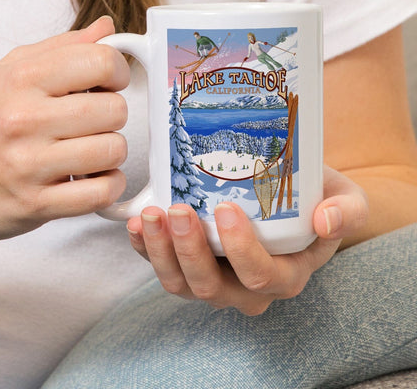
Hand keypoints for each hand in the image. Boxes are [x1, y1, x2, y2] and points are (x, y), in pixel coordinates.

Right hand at [0, 16, 129, 240]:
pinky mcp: (35, 203)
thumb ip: (63, 47)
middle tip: (94, 120)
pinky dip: (108, 184)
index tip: (108, 83)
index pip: (101, 61)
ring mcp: (29, 164)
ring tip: (90, 149)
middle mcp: (24, 118)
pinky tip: (93, 177)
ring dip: (110, 151)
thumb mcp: (12, 70)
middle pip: (114, 109)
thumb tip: (107, 28)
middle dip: (113, 114)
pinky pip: (101, 192)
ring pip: (112, 150)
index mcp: (22, 78)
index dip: (117, 71)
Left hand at [126, 165, 367, 314]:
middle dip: (190, 251)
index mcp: (286, 275)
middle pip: (212, 287)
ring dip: (160, 252)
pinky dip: (143, 249)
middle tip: (178, 210)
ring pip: (181, 284)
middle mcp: (247, 288)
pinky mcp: (187, 264)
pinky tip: (136, 224)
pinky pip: (161, 267)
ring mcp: (214, 279)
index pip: (262, 276)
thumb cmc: (316, 197)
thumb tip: (326, 219)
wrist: (289, 194)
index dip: (241, 249)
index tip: (225, 209)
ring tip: (150, 215)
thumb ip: (347, 210)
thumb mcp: (346, 198)